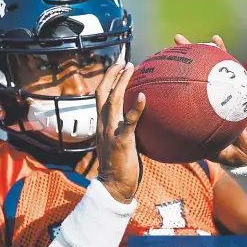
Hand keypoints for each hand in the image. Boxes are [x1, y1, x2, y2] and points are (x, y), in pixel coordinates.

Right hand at [95, 61, 145, 202]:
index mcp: (103, 125)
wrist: (114, 186)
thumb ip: (127, 130)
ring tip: (132, 68)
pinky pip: (129, 122)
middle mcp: (103, 125)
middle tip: (124, 59)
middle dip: (112, 74)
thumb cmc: (121, 167)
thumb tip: (141, 122)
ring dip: (121, 82)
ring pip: (113, 101)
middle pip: (104, 92)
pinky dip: (136, 108)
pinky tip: (144, 96)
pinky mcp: (122, 141)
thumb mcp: (121, 144)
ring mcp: (111, 132)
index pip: (101, 96)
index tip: (118, 65)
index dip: (108, 79)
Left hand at [174, 34, 246, 167]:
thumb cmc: (224, 150)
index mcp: (202, 104)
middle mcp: (214, 94)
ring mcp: (230, 93)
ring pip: (224, 68)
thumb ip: (194, 146)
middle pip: (201, 69)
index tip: (159, 60)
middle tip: (177, 39)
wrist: (246, 155)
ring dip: (221, 52)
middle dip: (190, 53)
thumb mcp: (205, 149)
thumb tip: (174, 150)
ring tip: (214, 39)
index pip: (185, 84)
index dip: (173, 73)